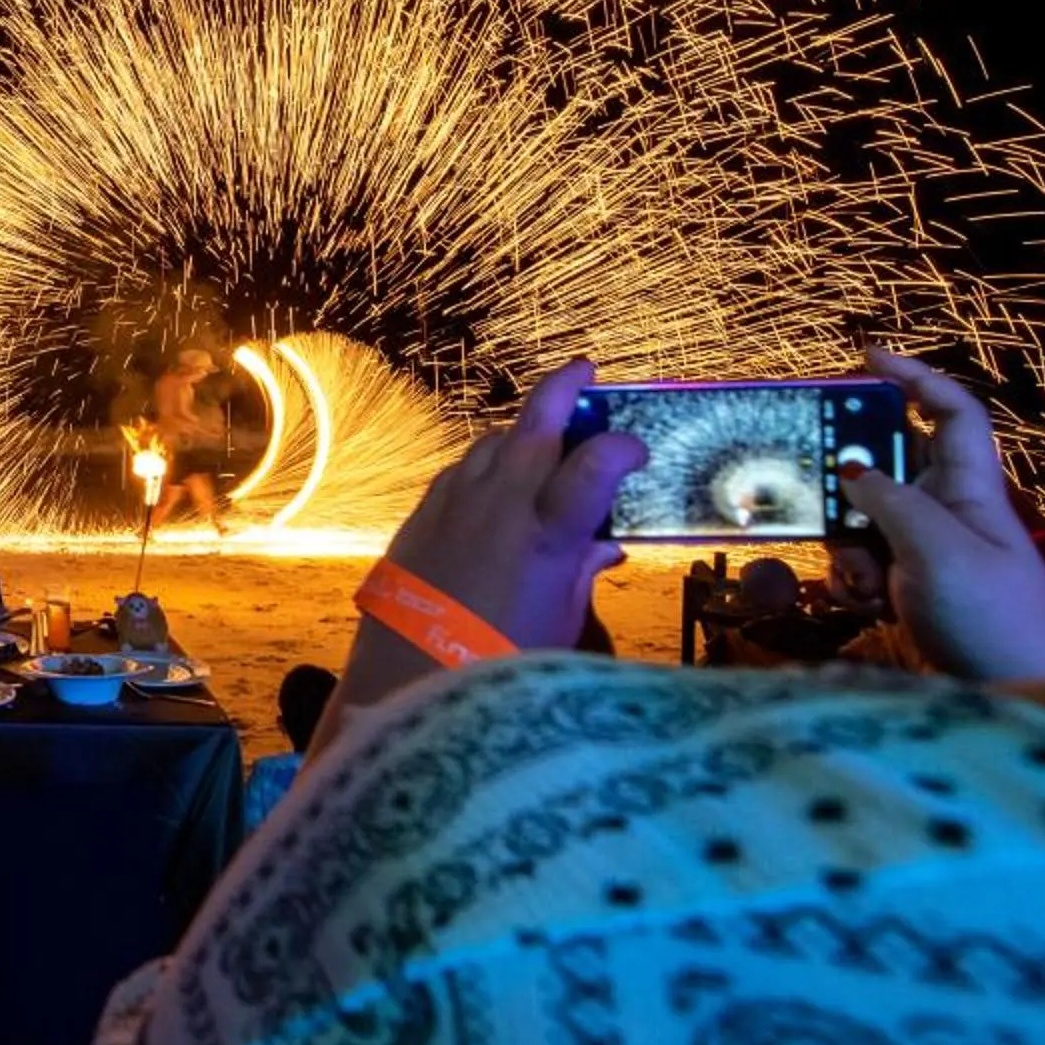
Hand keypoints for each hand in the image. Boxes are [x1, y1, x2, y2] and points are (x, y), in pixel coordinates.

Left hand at [381, 359, 646, 648]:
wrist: (407, 674)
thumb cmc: (501, 659)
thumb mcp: (560, 623)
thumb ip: (582, 573)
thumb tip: (603, 545)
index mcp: (546, 534)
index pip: (593, 467)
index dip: (621, 448)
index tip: (636, 451)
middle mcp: (500, 503)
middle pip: (535, 426)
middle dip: (562, 389)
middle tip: (584, 371)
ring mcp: (456, 502)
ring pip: (493, 442)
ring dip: (522, 431)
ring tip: (543, 435)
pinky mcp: (423, 513)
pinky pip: (460, 470)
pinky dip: (485, 463)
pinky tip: (494, 478)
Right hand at [838, 349, 1044, 681]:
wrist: (1027, 696)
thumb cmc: (999, 620)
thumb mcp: (940, 552)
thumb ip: (891, 503)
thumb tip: (850, 470)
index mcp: (970, 488)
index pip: (950, 411)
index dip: (914, 378)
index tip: (864, 358)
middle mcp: (946, 511)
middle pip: (888, 460)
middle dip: (849, 474)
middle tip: (816, 482)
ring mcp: (925, 553)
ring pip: (863, 517)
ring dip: (845, 540)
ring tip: (856, 573)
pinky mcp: (907, 590)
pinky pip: (861, 564)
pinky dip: (850, 578)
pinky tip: (861, 602)